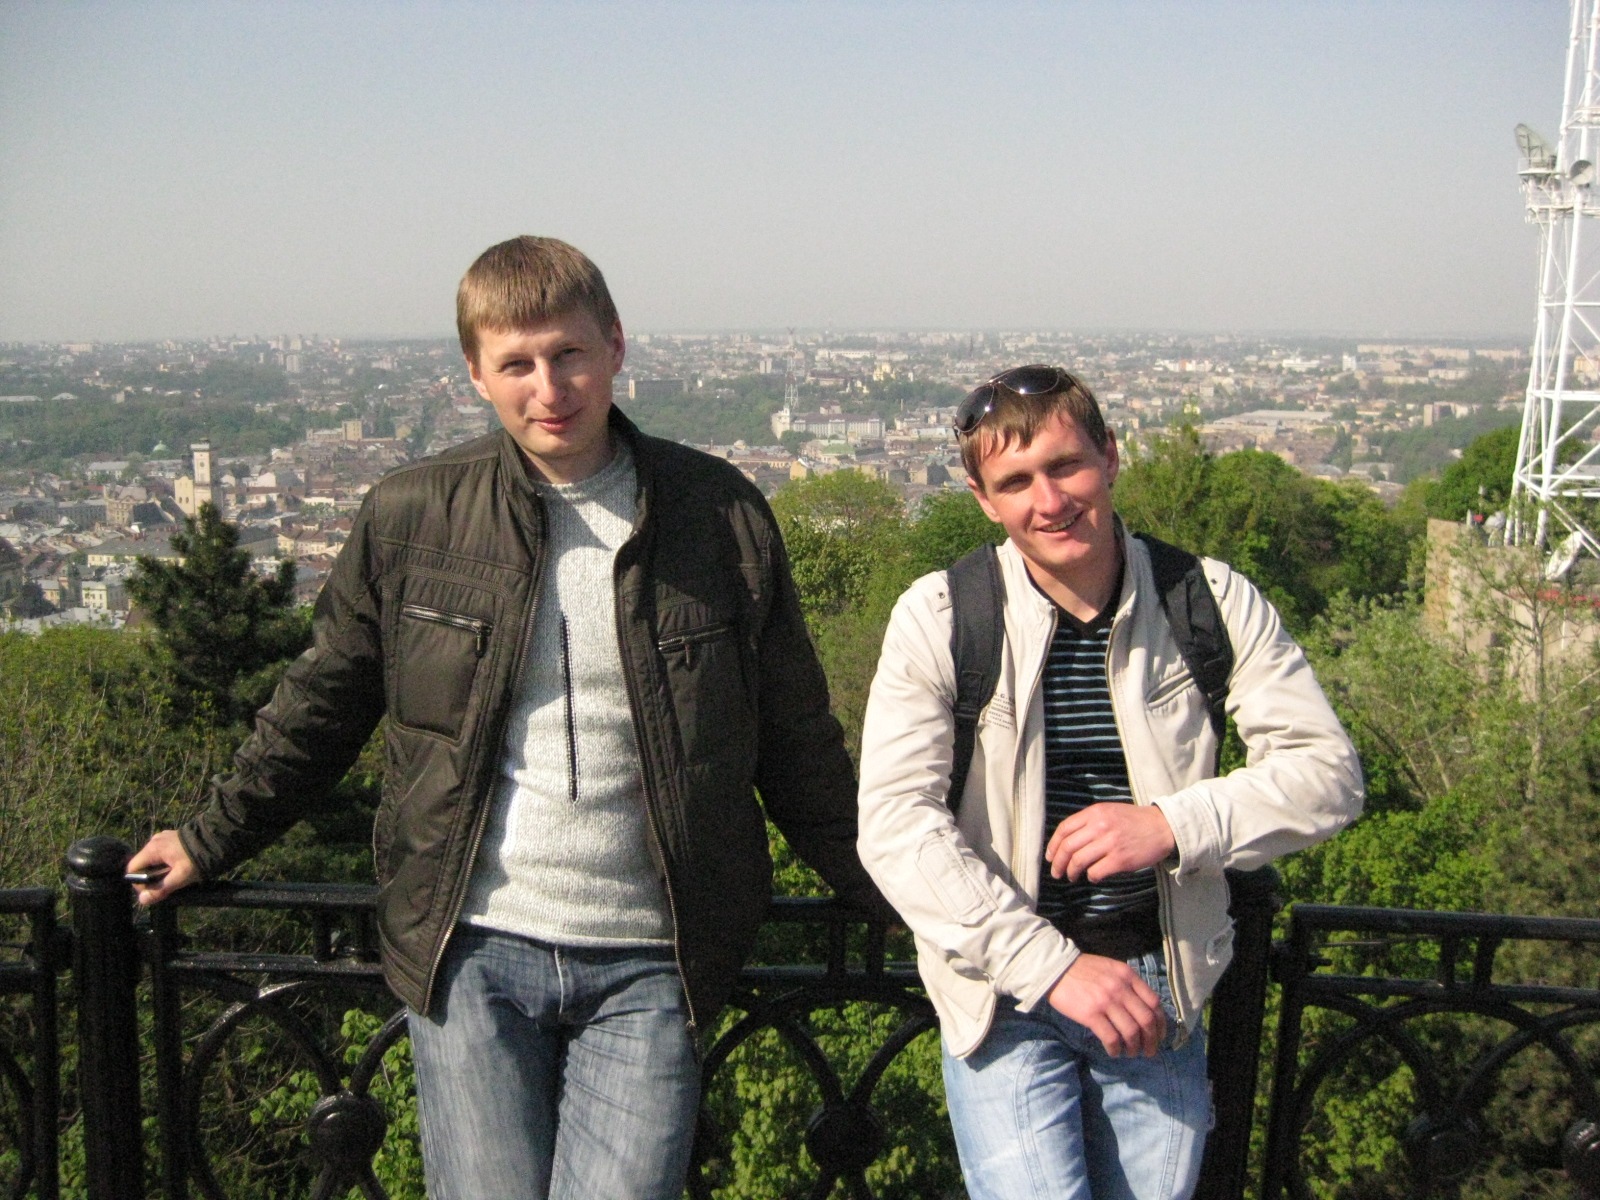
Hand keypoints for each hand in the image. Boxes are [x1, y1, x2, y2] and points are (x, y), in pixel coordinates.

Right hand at [126, 830, 197, 906]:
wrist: (218, 839)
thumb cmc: (198, 858)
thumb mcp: (180, 877)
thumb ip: (161, 889)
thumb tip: (142, 900)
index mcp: (153, 849)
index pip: (132, 868)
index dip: (139, 883)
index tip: (153, 890)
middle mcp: (154, 841)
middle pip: (143, 865)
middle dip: (152, 878)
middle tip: (167, 885)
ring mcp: (164, 838)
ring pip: (154, 861)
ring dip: (161, 871)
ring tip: (176, 877)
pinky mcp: (172, 839)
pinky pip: (163, 855)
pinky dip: (167, 863)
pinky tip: (180, 868)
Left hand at [1045, 803, 1175, 882]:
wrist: (1162, 827)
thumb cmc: (1134, 821)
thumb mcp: (1109, 812)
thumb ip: (1089, 822)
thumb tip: (1067, 842)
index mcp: (1095, 812)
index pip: (1064, 829)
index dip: (1053, 845)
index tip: (1050, 857)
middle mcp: (1100, 826)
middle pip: (1068, 847)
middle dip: (1058, 863)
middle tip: (1056, 872)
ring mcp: (1110, 843)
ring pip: (1078, 861)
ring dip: (1071, 872)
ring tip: (1072, 877)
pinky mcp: (1120, 859)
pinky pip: (1096, 872)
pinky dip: (1091, 877)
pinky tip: (1094, 877)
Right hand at [1047, 953, 1165, 1056]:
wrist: (1055, 968)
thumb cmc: (1083, 970)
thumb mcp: (1111, 969)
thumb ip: (1127, 984)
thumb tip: (1142, 1009)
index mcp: (1127, 976)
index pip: (1154, 1003)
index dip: (1160, 1023)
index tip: (1159, 1036)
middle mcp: (1120, 988)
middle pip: (1146, 1020)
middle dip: (1151, 1040)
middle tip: (1149, 1051)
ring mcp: (1106, 1001)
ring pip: (1131, 1032)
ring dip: (1134, 1048)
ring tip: (1131, 1053)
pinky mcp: (1091, 1014)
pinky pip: (1111, 1037)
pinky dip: (1116, 1049)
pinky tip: (1113, 1052)